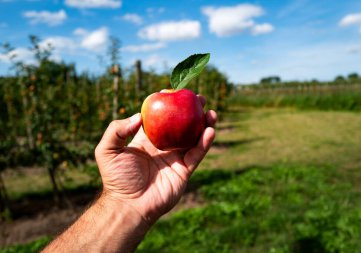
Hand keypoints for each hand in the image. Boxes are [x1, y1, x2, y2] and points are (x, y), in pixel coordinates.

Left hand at [95, 96, 216, 224]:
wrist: (129, 205)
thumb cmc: (116, 179)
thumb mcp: (107, 150)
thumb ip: (117, 130)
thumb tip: (138, 116)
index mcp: (147, 140)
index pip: (160, 118)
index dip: (167, 105)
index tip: (173, 92)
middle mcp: (164, 147)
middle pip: (181, 125)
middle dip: (190, 111)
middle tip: (198, 98)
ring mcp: (175, 158)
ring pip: (193, 138)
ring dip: (203, 124)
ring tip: (210, 111)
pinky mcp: (184, 170)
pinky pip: (197, 154)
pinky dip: (204, 142)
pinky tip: (209, 130)